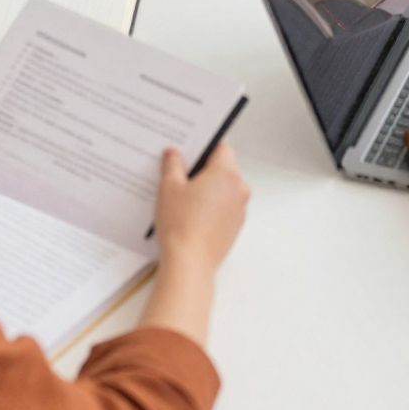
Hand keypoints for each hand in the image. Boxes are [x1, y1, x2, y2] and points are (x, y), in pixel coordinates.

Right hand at [154, 142, 250, 269]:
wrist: (189, 263)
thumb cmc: (181, 224)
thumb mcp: (169, 187)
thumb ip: (173, 164)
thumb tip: (174, 153)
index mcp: (227, 173)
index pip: (221, 147)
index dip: (203, 146)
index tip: (188, 150)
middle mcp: (239, 189)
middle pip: (223, 168)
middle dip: (203, 169)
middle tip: (179, 173)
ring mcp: (239, 210)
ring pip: (223, 189)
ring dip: (207, 189)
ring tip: (181, 197)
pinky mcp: (234, 227)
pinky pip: (223, 208)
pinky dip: (210, 207)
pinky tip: (189, 214)